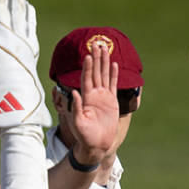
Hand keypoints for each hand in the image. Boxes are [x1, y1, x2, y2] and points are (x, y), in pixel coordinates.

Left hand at [66, 42, 118, 165]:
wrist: (96, 145)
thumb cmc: (84, 136)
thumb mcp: (78, 123)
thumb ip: (77, 108)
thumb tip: (74, 92)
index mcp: (86, 98)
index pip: (87, 78)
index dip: (88, 67)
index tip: (89, 55)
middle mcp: (94, 94)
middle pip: (95, 72)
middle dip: (96, 58)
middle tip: (96, 43)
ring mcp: (103, 97)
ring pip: (104, 75)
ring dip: (104, 63)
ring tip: (105, 49)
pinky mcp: (112, 102)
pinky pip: (112, 85)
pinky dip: (113, 75)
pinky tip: (114, 64)